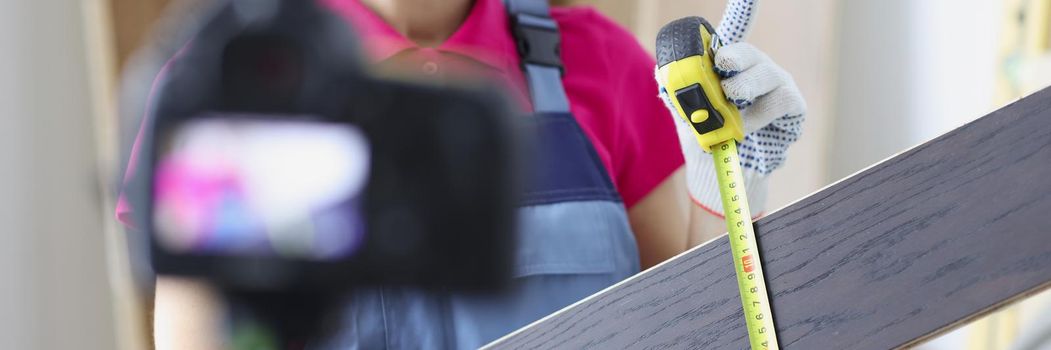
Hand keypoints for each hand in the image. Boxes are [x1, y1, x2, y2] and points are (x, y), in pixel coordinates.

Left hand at [657, 43, 805, 215]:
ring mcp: (777, 83)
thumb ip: (679, 96)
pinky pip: (780, 101)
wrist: (732, 170)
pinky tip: (746, 126)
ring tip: (731, 102)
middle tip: (722, 66)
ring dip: (745, 87)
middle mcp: (755, 68)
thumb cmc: (712, 135)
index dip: (742, 11)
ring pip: (766, 74)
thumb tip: (664, 78)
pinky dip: (759, 115)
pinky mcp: (793, 104)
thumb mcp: (690, 116)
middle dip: (734, 57)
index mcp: (728, 65)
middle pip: (748, 52)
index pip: (734, 31)